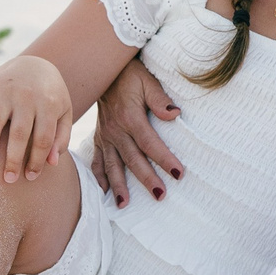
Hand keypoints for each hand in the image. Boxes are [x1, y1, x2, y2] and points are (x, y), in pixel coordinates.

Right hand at [0, 55, 72, 184]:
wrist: (34, 65)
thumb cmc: (51, 97)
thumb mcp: (64, 112)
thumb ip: (61, 137)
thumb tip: (52, 163)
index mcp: (48, 104)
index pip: (43, 138)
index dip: (37, 160)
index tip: (30, 177)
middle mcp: (26, 97)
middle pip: (20, 133)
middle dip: (14, 159)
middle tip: (9, 180)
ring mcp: (5, 92)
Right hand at [90, 56, 180, 208]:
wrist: (103, 70)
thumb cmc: (130, 76)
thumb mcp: (147, 81)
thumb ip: (160, 99)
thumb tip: (174, 114)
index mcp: (130, 117)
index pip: (150, 143)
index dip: (164, 159)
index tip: (178, 174)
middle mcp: (116, 131)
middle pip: (133, 159)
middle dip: (146, 179)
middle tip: (160, 196)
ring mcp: (105, 136)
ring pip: (112, 165)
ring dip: (118, 185)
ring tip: (124, 204)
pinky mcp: (99, 138)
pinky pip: (97, 160)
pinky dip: (98, 177)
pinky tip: (103, 192)